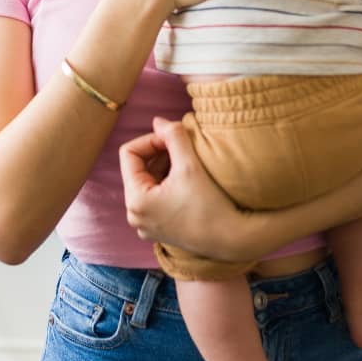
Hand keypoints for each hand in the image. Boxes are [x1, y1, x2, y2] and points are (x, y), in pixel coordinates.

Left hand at [120, 117, 250, 260]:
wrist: (232, 239)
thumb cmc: (210, 204)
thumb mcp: (190, 164)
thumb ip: (172, 136)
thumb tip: (157, 121)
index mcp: (135, 200)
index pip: (129, 153)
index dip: (151, 139)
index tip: (174, 138)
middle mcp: (134, 215)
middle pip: (138, 168)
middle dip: (160, 154)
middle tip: (185, 148)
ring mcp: (146, 225)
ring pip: (148, 182)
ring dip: (165, 168)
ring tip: (188, 163)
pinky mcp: (158, 229)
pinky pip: (155, 198)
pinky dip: (168, 184)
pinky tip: (189, 182)